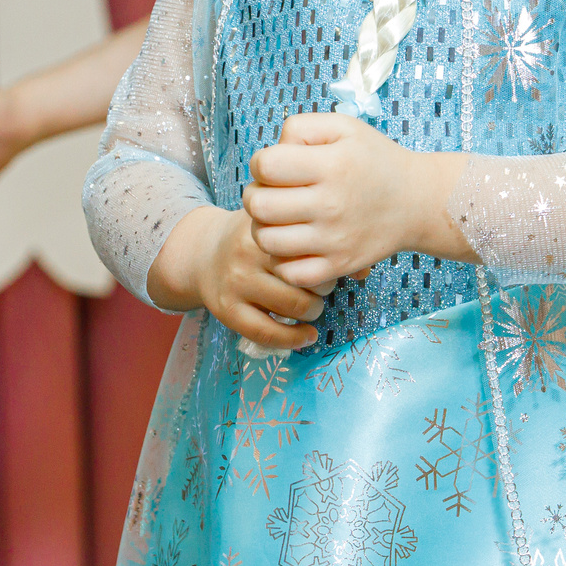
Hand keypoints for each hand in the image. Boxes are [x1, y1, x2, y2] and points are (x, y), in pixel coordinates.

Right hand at [156, 207, 326, 350]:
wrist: (203, 253)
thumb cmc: (253, 240)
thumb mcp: (276, 225)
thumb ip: (314, 238)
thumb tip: (363, 271)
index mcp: (263, 227)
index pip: (310, 248)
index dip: (328, 261)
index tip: (328, 264)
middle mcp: (247, 252)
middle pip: (305, 277)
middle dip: (324, 287)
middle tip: (321, 287)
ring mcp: (235, 283)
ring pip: (293, 306)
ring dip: (313, 311)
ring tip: (313, 307)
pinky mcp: (227, 310)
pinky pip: (268, 333)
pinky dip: (294, 339)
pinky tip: (307, 336)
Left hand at [244, 112, 449, 288]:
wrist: (417, 201)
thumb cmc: (374, 160)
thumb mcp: (342, 126)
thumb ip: (300, 128)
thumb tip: (270, 155)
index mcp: (331, 166)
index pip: (265, 167)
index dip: (261, 163)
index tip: (275, 167)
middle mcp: (331, 204)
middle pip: (259, 206)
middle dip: (255, 195)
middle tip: (271, 194)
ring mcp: (334, 240)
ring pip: (266, 241)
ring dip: (264, 227)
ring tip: (279, 219)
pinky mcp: (338, 266)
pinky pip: (289, 273)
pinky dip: (282, 259)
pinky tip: (293, 243)